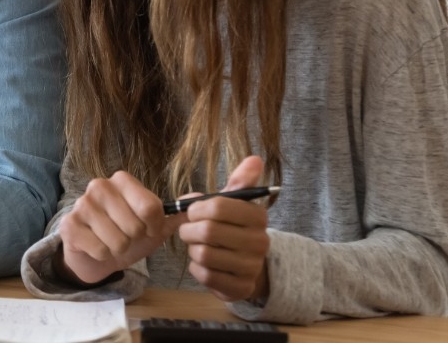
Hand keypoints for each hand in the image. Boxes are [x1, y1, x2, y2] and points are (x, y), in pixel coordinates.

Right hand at [56, 171, 176, 284]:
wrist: (95, 254)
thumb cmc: (127, 235)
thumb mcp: (154, 226)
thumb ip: (177, 214)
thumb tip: (201, 199)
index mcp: (122, 180)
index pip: (151, 207)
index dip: (154, 227)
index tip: (148, 229)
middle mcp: (99, 186)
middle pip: (135, 226)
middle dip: (134, 240)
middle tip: (125, 237)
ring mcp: (82, 204)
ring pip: (117, 240)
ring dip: (118, 249)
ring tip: (111, 243)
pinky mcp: (69, 225)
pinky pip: (100, 250)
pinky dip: (103, 256)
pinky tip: (96, 247)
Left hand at [177, 155, 271, 301]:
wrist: (247, 265)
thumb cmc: (233, 228)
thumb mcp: (236, 203)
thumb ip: (240, 181)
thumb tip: (255, 159)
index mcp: (257, 216)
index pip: (217, 206)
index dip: (196, 209)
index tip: (193, 211)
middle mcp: (260, 242)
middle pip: (207, 231)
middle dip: (189, 230)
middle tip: (188, 230)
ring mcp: (251, 267)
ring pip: (203, 254)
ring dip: (192, 249)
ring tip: (198, 246)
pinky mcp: (240, 288)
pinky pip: (204, 275)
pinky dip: (196, 268)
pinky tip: (203, 263)